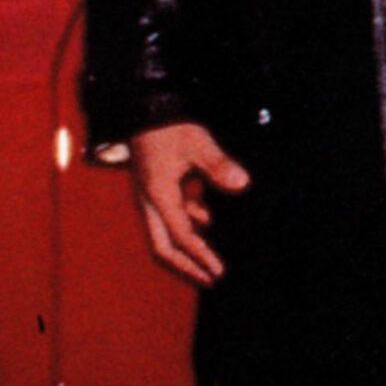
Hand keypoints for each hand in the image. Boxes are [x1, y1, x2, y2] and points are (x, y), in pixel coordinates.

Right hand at [126, 122, 251, 286]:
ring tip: (211, 255)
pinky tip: (206, 215)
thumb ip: (218, 166)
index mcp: (159, 196)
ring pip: (166, 231)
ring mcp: (150, 194)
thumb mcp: (197, 143)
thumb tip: (241, 183)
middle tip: (208, 278)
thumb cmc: (168, 126)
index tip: (218, 271)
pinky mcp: (154, 185)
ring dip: (188, 243)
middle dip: (186, 265)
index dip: (201, 256)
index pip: (181, 237)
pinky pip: (171, 212)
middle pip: (163, 246)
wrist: (143, 107)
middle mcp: (150, 201)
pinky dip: (188, 219)